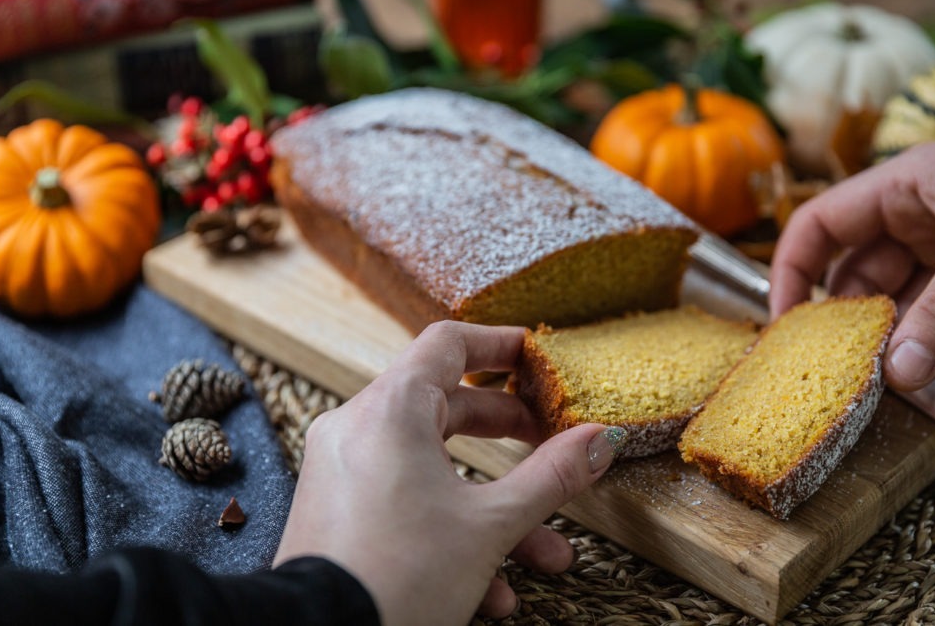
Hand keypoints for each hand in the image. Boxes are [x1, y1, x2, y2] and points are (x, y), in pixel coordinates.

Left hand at [274, 321, 622, 624]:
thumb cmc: (398, 578)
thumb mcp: (491, 525)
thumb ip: (551, 476)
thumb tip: (600, 439)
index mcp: (391, 409)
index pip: (450, 343)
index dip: (500, 345)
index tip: (537, 359)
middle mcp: (357, 427)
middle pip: (445, 404)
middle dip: (507, 434)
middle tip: (548, 444)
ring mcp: (340, 468)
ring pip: (430, 466)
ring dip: (489, 505)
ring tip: (542, 553)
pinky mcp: (334, 509)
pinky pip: (400, 499)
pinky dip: (447, 527)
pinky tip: (492, 590)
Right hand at [770, 133, 934, 390]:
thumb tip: (897, 376)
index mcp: (905, 186)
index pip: (818, 227)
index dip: (789, 273)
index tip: (786, 329)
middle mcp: (923, 215)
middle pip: (863, 277)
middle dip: (868, 326)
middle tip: (868, 375)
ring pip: (913, 305)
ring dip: (922, 343)